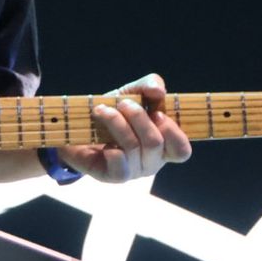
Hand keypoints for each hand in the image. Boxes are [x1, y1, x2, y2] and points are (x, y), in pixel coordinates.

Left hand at [57, 73, 191, 183]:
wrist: (80, 125)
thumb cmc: (115, 110)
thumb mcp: (133, 92)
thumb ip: (150, 85)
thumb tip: (159, 91)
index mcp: (163, 144)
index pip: (181, 150)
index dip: (171, 131)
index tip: (156, 112)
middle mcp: (152, 161)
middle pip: (155, 143)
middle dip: (138, 117)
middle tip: (123, 103)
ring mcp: (133, 171)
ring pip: (133, 147)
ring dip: (116, 122)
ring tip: (102, 110)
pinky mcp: (112, 175)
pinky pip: (119, 168)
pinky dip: (112, 150)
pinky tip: (102, 140)